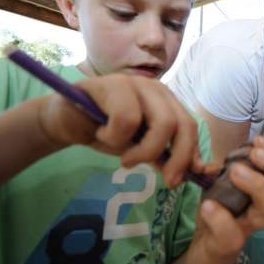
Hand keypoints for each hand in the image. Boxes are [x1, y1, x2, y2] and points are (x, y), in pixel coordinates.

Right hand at [39, 74, 198, 186]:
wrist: (66, 121)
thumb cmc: (105, 133)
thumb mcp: (140, 149)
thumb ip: (166, 155)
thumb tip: (198, 171)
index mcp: (167, 102)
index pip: (190, 126)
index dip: (191, 154)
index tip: (183, 179)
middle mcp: (156, 89)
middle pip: (181, 124)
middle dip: (177, 158)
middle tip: (164, 180)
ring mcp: (136, 84)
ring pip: (160, 123)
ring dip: (142, 150)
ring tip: (124, 156)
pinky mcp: (113, 84)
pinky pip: (127, 120)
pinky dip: (114, 137)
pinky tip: (101, 132)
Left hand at [181, 136, 263, 263]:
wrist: (200, 252)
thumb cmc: (216, 214)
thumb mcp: (217, 185)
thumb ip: (220, 169)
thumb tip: (211, 160)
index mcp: (263, 194)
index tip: (258, 140)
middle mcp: (261, 211)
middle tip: (254, 154)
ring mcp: (247, 229)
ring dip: (257, 186)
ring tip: (235, 171)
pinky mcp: (228, 246)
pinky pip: (232, 234)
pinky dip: (220, 218)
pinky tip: (208, 205)